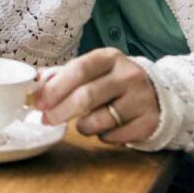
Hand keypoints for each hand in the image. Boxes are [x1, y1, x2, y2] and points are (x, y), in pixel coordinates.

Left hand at [34, 48, 159, 144]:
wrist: (158, 94)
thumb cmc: (114, 82)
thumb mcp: (93, 70)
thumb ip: (64, 74)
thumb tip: (35, 80)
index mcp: (109, 58)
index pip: (78, 69)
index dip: (56, 87)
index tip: (38, 102)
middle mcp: (127, 75)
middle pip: (87, 96)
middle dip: (61, 111)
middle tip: (47, 120)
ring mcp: (141, 99)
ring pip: (101, 119)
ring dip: (83, 126)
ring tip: (81, 124)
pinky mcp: (149, 122)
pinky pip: (115, 136)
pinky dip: (102, 136)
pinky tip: (103, 129)